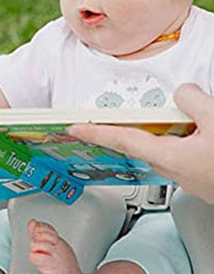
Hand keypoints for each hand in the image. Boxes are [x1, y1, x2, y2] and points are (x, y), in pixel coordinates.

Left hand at [69, 83, 213, 202]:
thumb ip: (194, 101)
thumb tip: (181, 92)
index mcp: (171, 157)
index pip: (123, 139)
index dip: (96, 132)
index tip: (73, 128)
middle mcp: (175, 171)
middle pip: (144, 144)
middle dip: (127, 130)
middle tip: (108, 118)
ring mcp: (191, 179)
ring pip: (167, 149)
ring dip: (162, 134)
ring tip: (170, 119)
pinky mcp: (206, 180)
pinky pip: (187, 154)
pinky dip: (186, 140)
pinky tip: (200, 131)